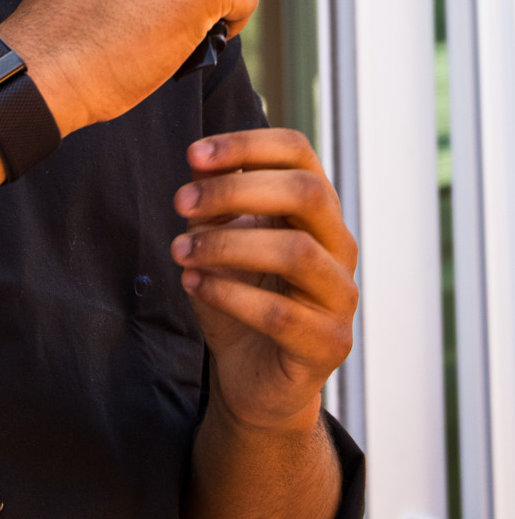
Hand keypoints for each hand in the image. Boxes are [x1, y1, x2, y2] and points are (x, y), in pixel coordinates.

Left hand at [172, 128, 357, 432]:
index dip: (248, 144)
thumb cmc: (238, 296)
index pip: (299, 153)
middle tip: (180, 203)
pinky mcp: (329, 343)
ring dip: (227, 246)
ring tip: (179, 251)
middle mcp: (338, 246)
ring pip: (297, 253)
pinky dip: (229, 295)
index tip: (194, 155)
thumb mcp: (217, 239)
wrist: (250, 375)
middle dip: (237, 191)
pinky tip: (194, 286)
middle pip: (307, 193)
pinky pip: (281, 315)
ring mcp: (339, 296)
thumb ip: (214, 201)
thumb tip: (200, 159)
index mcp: (314, 211)